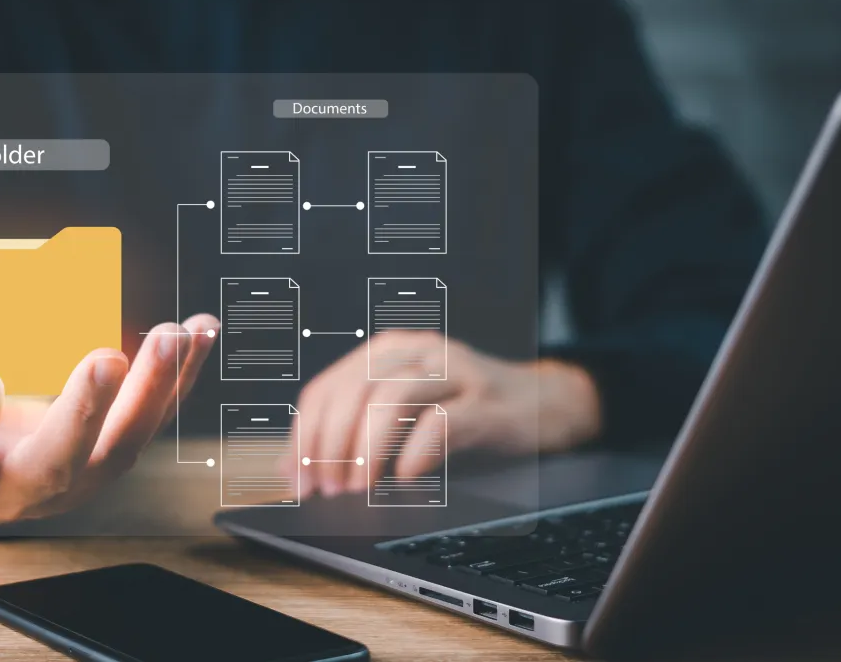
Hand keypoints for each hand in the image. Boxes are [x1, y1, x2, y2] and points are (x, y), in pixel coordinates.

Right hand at [0, 286, 217, 522]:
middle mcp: (25, 482)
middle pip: (59, 461)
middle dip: (83, 413)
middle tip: (97, 358)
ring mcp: (82, 469)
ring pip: (124, 442)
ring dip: (153, 390)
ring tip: (170, 337)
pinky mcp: (121, 446)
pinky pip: (159, 415)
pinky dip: (183, 377)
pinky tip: (200, 333)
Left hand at [287, 331, 601, 496]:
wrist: (546, 403)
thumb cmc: (467, 411)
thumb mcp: (406, 413)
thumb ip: (353, 431)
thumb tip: (294, 470)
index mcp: (388, 352)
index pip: (326, 388)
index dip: (304, 436)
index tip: (298, 479)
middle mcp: (418, 353)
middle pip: (353, 391)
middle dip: (330, 445)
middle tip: (327, 488)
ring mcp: (456, 373)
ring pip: (392, 399)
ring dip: (366, 449)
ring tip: (358, 486)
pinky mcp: (488, 404)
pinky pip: (443, 422)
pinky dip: (415, 453)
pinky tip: (405, 478)